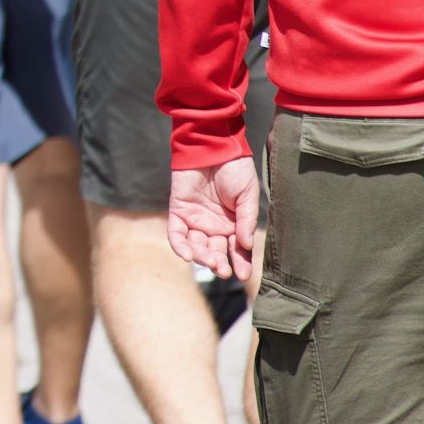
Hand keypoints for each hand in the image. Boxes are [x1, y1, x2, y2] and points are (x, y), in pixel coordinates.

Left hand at [168, 158, 258, 280]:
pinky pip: (176, 234)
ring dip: (203, 257)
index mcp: (234, 224)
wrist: (214, 147)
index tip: (244, 275)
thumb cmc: (235, 169)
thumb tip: (246, 246)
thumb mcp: (247, 196)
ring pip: (197, 246)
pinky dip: (180, 246)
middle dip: (220, 263)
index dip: (241, 263)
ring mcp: (196, 220)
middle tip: (224, 271)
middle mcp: (214, 226)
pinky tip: (188, 256)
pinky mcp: (178, 212)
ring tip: (211, 262)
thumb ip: (246, 220)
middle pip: (216, 252)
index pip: (237, 250)